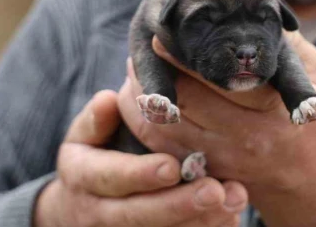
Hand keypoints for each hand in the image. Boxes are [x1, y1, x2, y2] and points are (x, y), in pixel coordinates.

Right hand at [34, 89, 248, 226]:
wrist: (83, 204)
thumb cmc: (95, 154)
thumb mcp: (86, 133)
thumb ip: (99, 118)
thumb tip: (108, 100)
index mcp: (82, 176)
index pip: (109, 177)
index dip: (140, 174)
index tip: (172, 166)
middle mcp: (97, 211)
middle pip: (138, 214)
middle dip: (178, 205)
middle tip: (215, 191)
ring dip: (200, 221)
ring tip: (234, 200)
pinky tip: (230, 215)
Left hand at [118, 32, 315, 226]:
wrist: (305, 177)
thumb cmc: (310, 115)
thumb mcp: (314, 72)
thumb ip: (285, 43)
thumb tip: (254, 11)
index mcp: (272, 107)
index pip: (219, 77)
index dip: (183, 55)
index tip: (159, 33)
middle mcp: (247, 137)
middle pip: (189, 99)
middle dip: (162, 68)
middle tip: (147, 41)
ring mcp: (224, 159)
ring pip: (169, 125)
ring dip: (146, 93)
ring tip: (137, 65)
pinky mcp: (207, 172)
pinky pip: (163, 147)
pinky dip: (144, 121)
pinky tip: (140, 96)